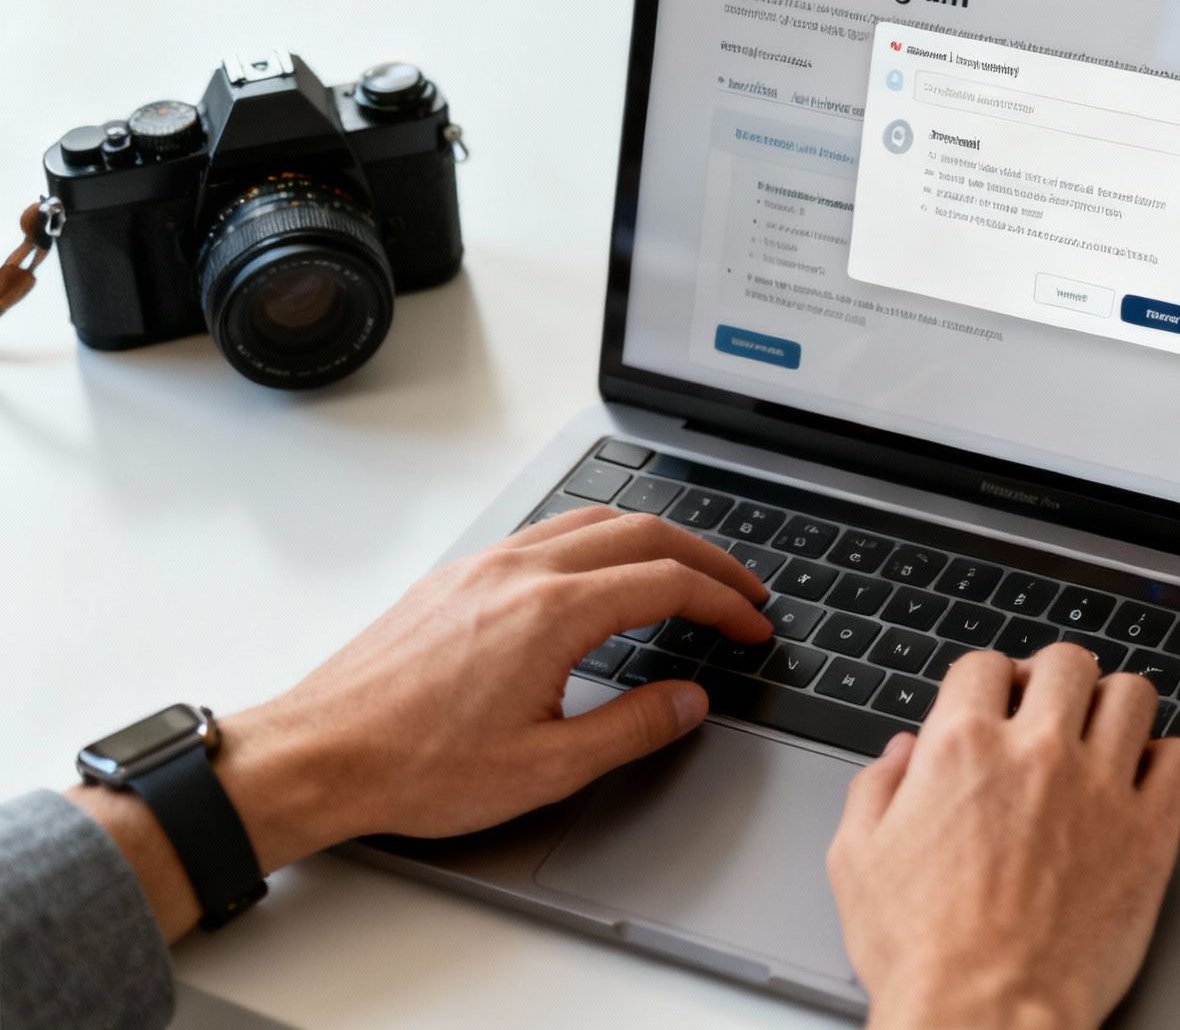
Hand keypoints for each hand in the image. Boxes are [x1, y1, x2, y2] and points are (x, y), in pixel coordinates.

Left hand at [70, 506, 771, 938]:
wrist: (318, 755)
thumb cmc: (415, 766)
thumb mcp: (546, 767)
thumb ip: (632, 728)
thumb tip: (688, 700)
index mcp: (553, 613)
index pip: (669, 584)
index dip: (725, 604)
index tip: (752, 626)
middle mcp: (520, 573)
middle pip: (642, 532)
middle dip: (706, 558)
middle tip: (742, 590)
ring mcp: (484, 567)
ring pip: (592, 521)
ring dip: (653, 539)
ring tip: (687, 572)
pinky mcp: (457, 577)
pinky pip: (546, 532)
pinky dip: (599, 540)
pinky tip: (602, 574)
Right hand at [829, 643, 1179, 1029]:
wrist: (988, 1013)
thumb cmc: (922, 951)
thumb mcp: (856, 861)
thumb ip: (875, 789)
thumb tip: (900, 754)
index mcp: (962, 747)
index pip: (985, 665)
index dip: (988, 681)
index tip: (994, 702)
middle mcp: (1037, 753)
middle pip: (1067, 663)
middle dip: (1054, 678)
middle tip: (1051, 708)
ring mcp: (1101, 788)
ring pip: (1132, 695)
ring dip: (1114, 706)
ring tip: (1102, 735)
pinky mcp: (1149, 833)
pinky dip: (1167, 759)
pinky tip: (1144, 780)